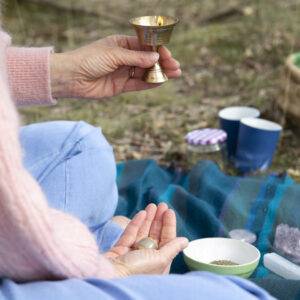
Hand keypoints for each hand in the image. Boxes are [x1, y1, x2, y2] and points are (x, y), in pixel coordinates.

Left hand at [50, 35, 180, 98]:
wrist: (72, 78)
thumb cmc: (89, 59)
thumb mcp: (114, 55)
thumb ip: (135, 58)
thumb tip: (155, 59)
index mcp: (121, 44)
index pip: (144, 46)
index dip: (157, 50)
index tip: (168, 54)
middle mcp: (124, 58)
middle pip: (147, 60)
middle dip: (162, 63)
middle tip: (176, 66)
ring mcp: (123, 72)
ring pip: (145, 73)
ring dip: (159, 74)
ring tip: (175, 74)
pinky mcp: (121, 86)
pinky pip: (138, 84)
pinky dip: (150, 83)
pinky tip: (161, 82)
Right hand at [104, 203, 187, 276]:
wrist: (111, 275)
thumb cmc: (137, 270)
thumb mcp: (160, 259)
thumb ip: (172, 248)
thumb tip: (185, 241)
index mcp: (159, 263)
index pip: (167, 240)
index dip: (169, 225)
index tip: (169, 211)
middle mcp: (147, 258)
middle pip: (155, 235)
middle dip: (159, 219)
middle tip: (162, 205)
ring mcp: (133, 253)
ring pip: (143, 232)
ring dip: (149, 218)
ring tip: (152, 205)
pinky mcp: (121, 248)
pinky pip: (131, 233)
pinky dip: (136, 223)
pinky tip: (142, 213)